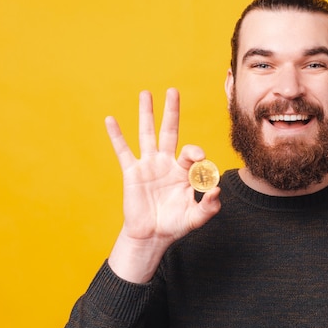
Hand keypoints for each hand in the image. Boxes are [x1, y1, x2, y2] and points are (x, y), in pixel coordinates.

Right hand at [105, 88, 220, 282]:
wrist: (151, 237)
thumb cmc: (175, 225)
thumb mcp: (196, 218)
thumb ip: (209, 206)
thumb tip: (217, 189)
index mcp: (184, 171)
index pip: (192, 153)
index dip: (197, 155)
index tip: (201, 162)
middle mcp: (167, 163)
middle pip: (169, 131)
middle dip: (172, 111)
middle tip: (173, 91)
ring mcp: (148, 165)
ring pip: (147, 134)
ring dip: (146, 114)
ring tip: (145, 93)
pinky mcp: (132, 172)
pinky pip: (123, 150)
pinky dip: (116, 135)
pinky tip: (110, 119)